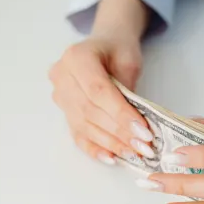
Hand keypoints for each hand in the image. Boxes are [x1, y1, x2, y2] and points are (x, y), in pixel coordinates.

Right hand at [49, 33, 153, 164]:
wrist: (103, 45)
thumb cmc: (118, 49)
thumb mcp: (129, 61)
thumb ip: (127, 89)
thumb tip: (136, 126)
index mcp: (76, 57)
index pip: (98, 91)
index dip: (120, 113)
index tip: (143, 131)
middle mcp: (61, 76)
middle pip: (90, 111)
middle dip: (119, 132)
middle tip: (143, 147)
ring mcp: (59, 95)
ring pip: (84, 125)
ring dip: (111, 143)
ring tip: (134, 154)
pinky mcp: (63, 111)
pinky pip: (77, 134)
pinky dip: (95, 148)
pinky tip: (112, 158)